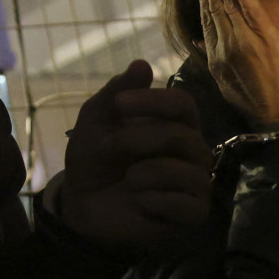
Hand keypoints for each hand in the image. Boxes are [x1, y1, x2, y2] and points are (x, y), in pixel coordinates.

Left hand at [56, 61, 212, 254]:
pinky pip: (186, 204)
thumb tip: (142, 63)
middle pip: (181, 136)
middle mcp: (193, 151)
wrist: (81, 202)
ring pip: (186, 171)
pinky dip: (154, 201)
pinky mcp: (194, 215)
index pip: (183, 103)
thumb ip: (116, 92)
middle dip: (137, 140)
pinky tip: (140, 202)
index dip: (155, 101)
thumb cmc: (94, 157)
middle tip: (110, 149)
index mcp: (174, 124)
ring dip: (145, 173)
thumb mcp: (96, 121)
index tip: (120, 104)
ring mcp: (197, 183)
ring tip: (127, 179)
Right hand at [198, 0, 278, 128]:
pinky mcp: (263, 39)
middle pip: (211, 5)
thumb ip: (218, 63)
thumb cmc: (268, 113)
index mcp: (216, 61)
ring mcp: (242, 41)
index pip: (207, 19)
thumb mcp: (233, 89)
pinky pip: (245, 4)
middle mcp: (223, 47)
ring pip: (224, 1)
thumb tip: (201, 44)